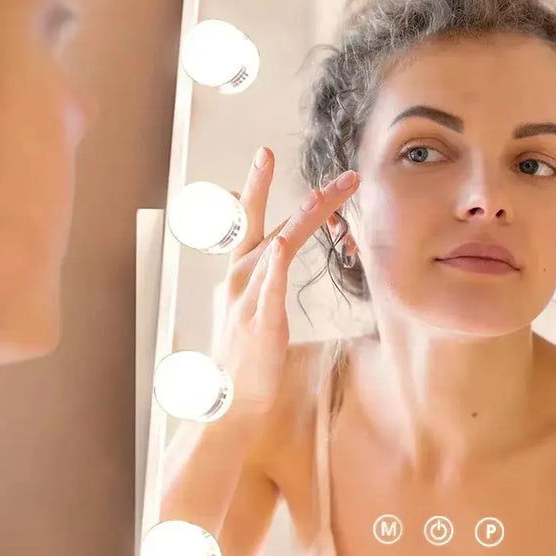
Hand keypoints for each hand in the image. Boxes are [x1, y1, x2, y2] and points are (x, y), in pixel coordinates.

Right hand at [214, 147, 359, 413]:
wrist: (230, 401)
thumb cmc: (246, 355)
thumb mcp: (252, 307)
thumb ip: (264, 278)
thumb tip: (276, 252)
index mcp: (239, 273)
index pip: (253, 221)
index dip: (258, 187)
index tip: (265, 154)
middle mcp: (239, 278)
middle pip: (266, 223)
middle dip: (291, 192)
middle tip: (311, 165)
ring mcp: (247, 299)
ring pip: (276, 246)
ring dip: (303, 217)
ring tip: (326, 193)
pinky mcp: (259, 323)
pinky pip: (269, 288)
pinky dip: (277, 265)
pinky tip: (285, 244)